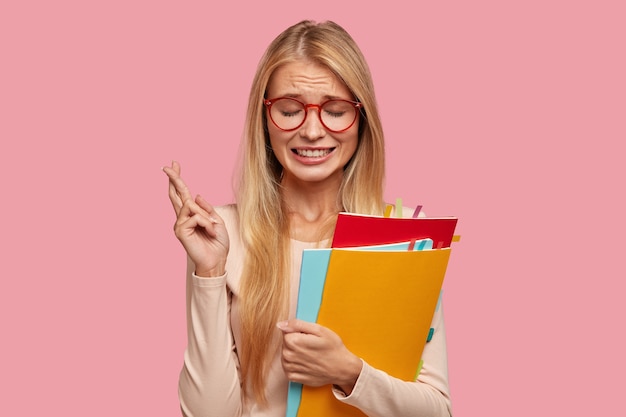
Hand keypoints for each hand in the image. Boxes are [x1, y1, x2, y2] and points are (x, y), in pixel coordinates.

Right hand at [162, 161, 228, 276]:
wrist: (217, 260)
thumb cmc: (217, 243)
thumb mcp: (217, 221)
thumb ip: (206, 208)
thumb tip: (194, 195)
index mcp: (191, 215)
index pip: (182, 193)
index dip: (178, 179)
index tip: (174, 164)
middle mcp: (182, 218)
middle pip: (176, 194)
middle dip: (174, 179)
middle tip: (168, 165)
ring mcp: (180, 224)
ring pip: (191, 206)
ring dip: (206, 217)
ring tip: (212, 229)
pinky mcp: (180, 231)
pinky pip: (195, 216)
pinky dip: (206, 223)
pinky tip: (209, 232)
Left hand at [277, 319, 362, 394]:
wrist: (341, 368)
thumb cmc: (333, 348)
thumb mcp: (319, 330)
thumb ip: (297, 324)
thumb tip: (281, 324)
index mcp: (294, 341)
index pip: (286, 331)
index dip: (298, 333)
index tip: (309, 337)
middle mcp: (288, 355)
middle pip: (285, 343)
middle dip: (296, 342)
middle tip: (311, 345)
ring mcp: (290, 367)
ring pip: (285, 354)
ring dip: (294, 353)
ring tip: (309, 354)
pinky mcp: (292, 377)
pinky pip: (287, 367)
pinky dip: (294, 364)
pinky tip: (306, 363)